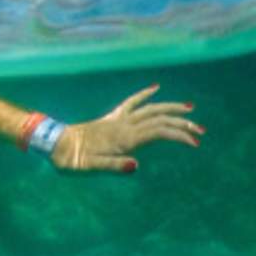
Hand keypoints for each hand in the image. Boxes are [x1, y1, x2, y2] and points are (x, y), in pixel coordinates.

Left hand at [52, 85, 202, 173]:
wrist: (53, 143)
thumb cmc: (71, 159)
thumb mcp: (90, 167)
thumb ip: (113, 166)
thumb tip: (136, 165)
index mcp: (123, 139)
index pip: (159, 132)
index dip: (179, 136)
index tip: (195, 143)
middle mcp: (123, 126)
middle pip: (159, 119)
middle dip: (182, 124)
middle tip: (202, 131)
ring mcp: (117, 120)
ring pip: (149, 109)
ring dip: (170, 109)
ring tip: (190, 109)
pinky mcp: (111, 118)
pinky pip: (131, 102)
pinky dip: (144, 95)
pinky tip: (155, 88)